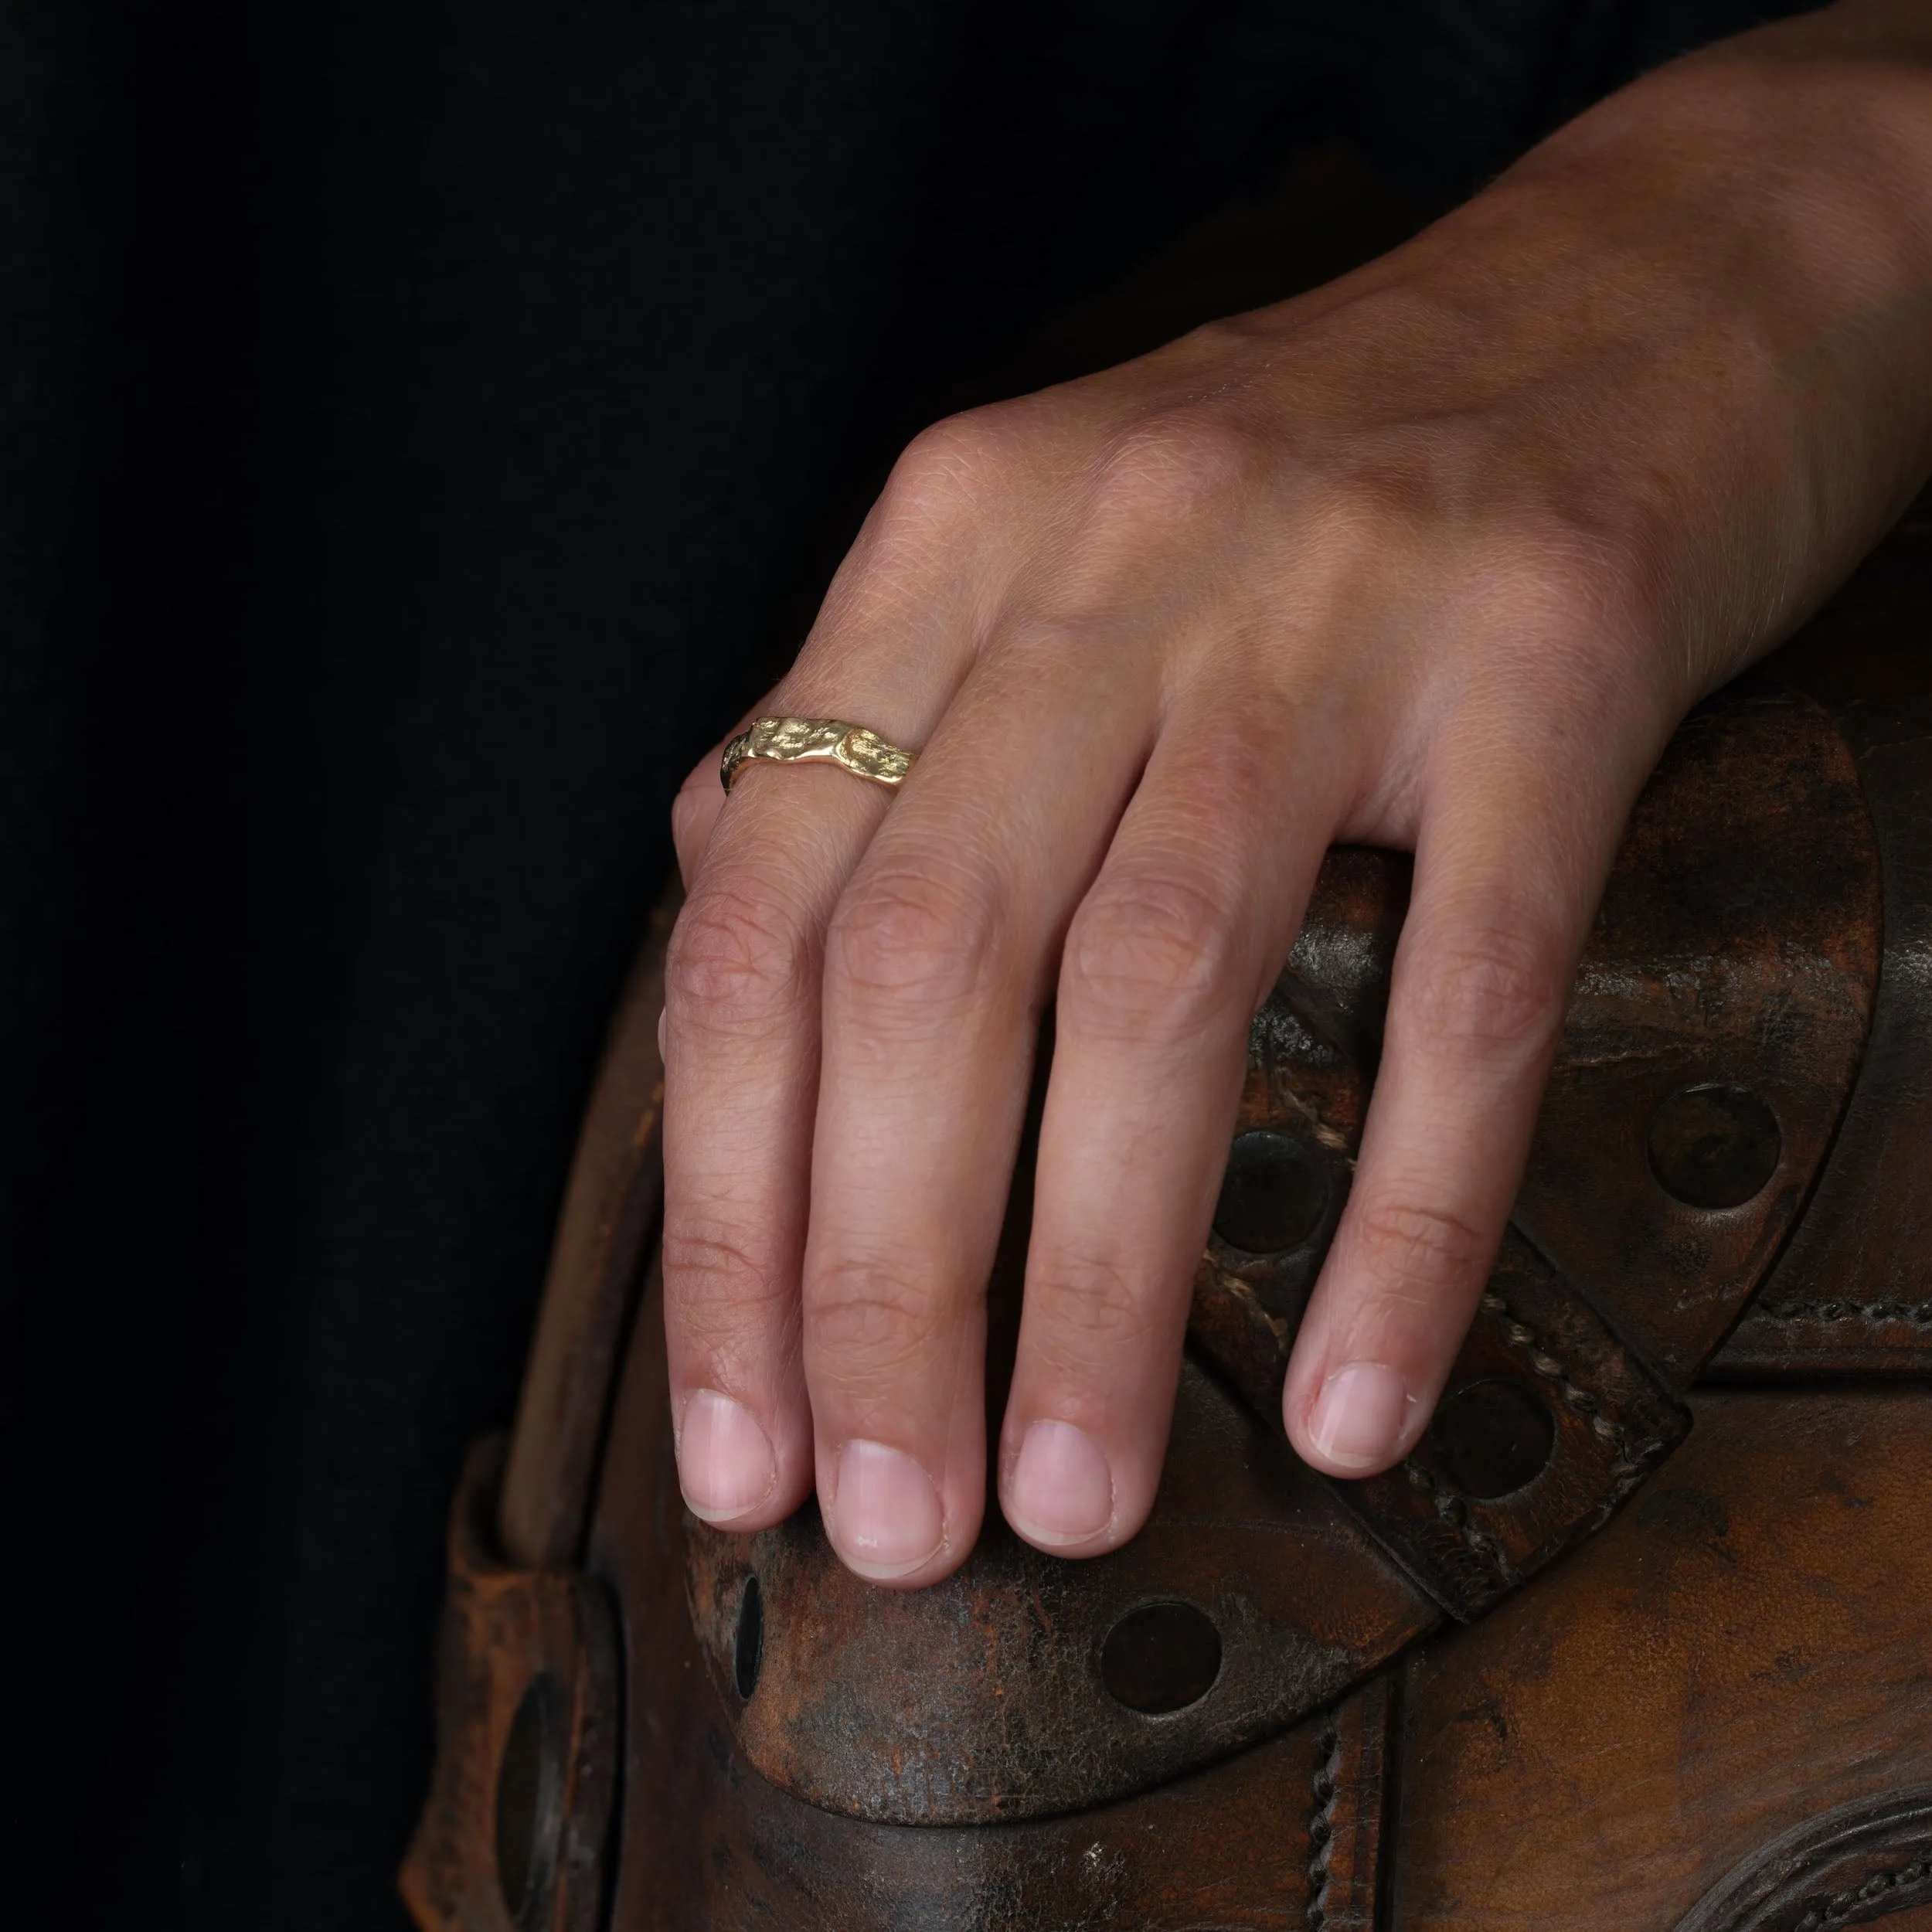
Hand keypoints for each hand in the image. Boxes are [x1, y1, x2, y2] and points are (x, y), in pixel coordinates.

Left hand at [659, 0, 1931, 1586]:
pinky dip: (1403, 1213)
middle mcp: (1112, 560)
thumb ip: (873, 733)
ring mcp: (1335, 602)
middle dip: (878, 1286)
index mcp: (951, 546)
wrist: (1647, 292)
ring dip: (1093, 1286)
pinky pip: (1462, 979)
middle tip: (892, 1518)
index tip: (737, 1428)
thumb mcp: (1047, 553)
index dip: (726, 1202)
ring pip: (1154, 987)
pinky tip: (1348, 1394)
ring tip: (1067, 1497)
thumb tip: (720, 922)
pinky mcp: (1552, 657)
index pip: (761, 911)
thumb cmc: (1320, 477)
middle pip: (924, 967)